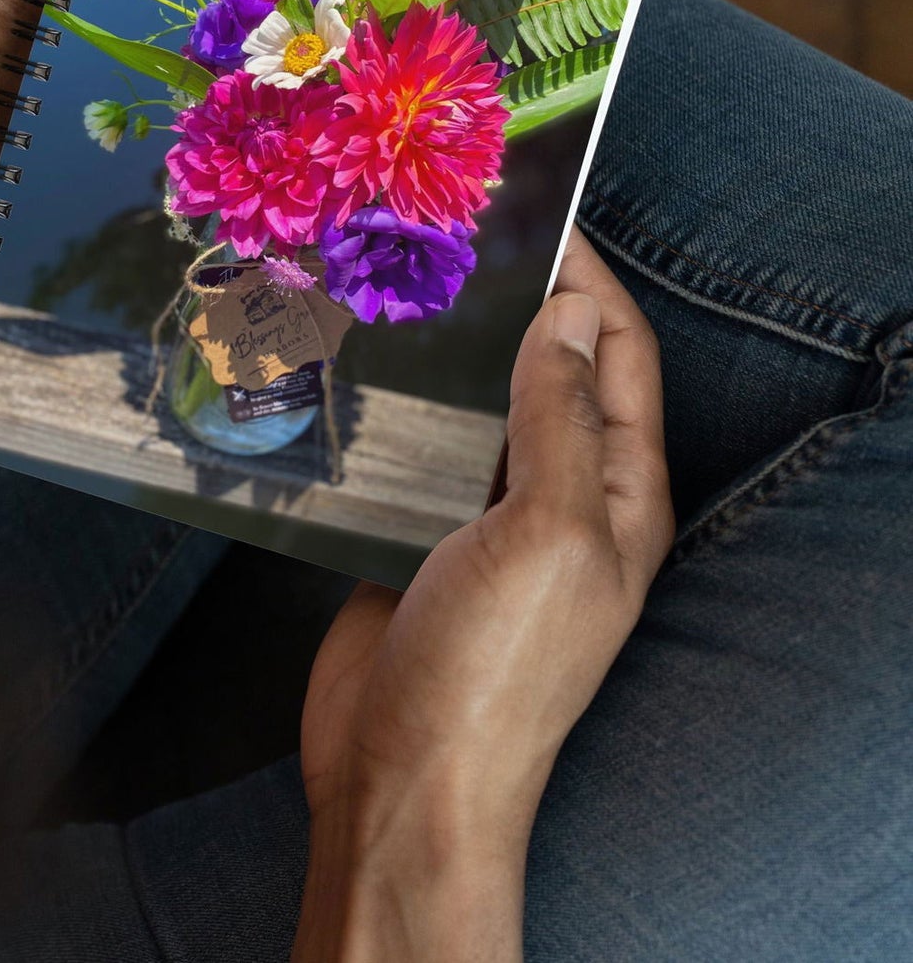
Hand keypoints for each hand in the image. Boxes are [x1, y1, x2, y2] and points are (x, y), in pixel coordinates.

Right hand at [294, 229, 673, 961]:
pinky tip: (366, 362)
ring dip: (461, 347)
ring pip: (483, 406)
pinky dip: (409, 400)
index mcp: (618, 493)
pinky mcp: (422, 534)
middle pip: (554, 373)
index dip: (592, 280)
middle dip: (524, 301)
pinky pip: (425, 448)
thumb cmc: (491, 669)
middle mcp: (561, 497)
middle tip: (460, 233)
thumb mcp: (546, 533)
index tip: (543, 207)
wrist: (404, 779)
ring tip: (407, 280)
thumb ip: (557, 419)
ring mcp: (489, 518)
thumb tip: (571, 313)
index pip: (619, 356)